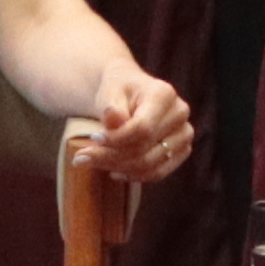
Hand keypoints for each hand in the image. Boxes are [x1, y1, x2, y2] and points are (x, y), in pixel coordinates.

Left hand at [68, 65, 195, 183]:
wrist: (129, 92)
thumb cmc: (117, 90)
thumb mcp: (108, 92)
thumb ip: (111, 108)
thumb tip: (115, 120)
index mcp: (164, 94)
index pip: (142, 128)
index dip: (116, 140)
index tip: (92, 140)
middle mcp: (180, 113)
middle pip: (145, 149)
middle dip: (110, 156)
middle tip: (80, 158)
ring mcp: (184, 133)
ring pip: (151, 164)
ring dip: (118, 167)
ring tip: (92, 163)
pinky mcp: (181, 150)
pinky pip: (158, 172)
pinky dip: (134, 175)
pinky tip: (114, 170)